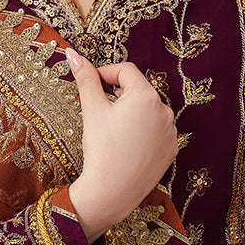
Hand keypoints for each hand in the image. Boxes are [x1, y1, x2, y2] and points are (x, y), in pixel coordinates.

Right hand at [66, 48, 177, 242]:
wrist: (112, 191)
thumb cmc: (101, 149)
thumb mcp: (92, 110)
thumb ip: (85, 78)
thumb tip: (72, 53)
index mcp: (146, 95)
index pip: (126, 71)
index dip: (106, 74)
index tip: (91, 85)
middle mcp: (164, 109)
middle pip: (139, 90)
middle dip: (119, 95)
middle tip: (100, 110)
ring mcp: (171, 130)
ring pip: (148, 111)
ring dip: (132, 112)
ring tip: (114, 130)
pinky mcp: (172, 148)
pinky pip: (156, 130)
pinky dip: (143, 131)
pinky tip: (127, 144)